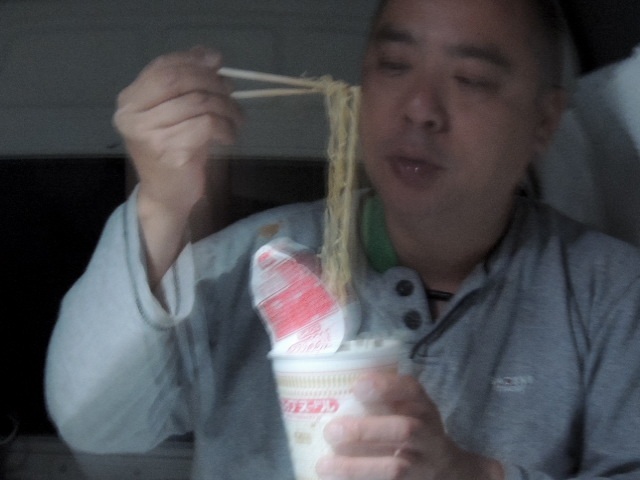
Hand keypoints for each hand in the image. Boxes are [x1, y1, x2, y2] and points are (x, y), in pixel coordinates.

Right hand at [113, 46, 243, 284]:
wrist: (166, 197)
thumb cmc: (172, 153)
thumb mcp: (176, 113)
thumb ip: (185, 84)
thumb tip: (210, 55)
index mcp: (129, 101)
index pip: (162, 68)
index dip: (192, 60)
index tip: (217, 62)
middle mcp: (132, 115)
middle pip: (179, 81)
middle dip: (212, 82)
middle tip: (231, 92)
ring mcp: (149, 134)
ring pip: (198, 103)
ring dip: (226, 107)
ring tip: (237, 118)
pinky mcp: (170, 151)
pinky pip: (207, 125)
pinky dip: (225, 128)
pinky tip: (229, 137)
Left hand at [316, 373, 503, 479]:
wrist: (448, 469)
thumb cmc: (415, 429)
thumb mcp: (409, 409)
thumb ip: (383, 400)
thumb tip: (331, 393)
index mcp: (424, 407)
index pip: (411, 390)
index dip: (386, 388)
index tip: (357, 387)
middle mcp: (429, 434)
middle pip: (404, 431)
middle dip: (366, 430)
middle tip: (331, 431)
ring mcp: (424, 464)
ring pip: (395, 468)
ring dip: (357, 467)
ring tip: (324, 466)